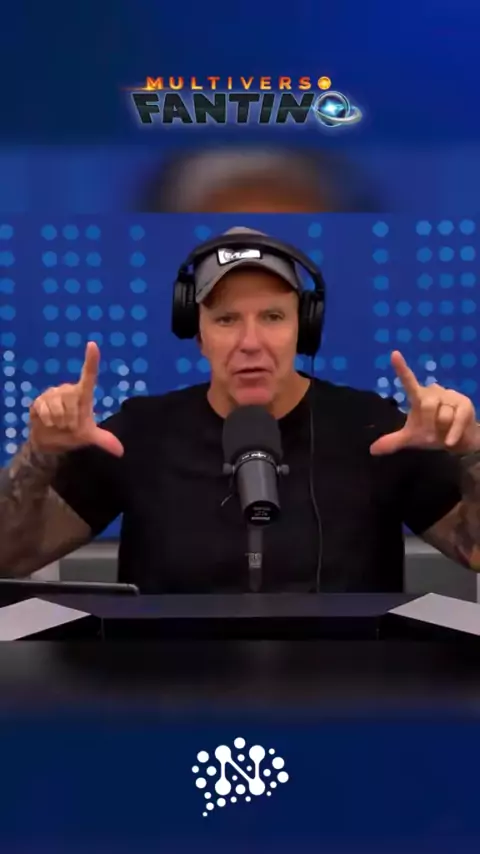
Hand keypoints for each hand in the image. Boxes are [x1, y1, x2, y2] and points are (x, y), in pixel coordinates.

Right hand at [28, 342, 123, 456]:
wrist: (50, 441)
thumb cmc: (72, 432)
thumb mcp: (88, 436)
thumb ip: (104, 440)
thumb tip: (120, 452)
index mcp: (83, 394)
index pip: (89, 375)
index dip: (91, 360)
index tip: (93, 344)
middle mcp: (68, 390)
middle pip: (72, 402)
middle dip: (71, 419)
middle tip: (69, 425)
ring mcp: (52, 393)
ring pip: (58, 407)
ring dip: (60, 421)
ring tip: (59, 424)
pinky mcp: (39, 400)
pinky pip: (45, 410)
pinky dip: (48, 421)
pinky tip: (48, 422)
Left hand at [369, 350, 477, 455]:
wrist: (458, 441)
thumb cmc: (433, 434)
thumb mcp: (412, 439)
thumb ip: (393, 442)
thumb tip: (373, 450)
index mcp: (419, 397)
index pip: (408, 381)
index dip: (401, 368)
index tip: (394, 354)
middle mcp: (434, 392)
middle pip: (427, 406)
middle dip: (428, 424)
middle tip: (431, 434)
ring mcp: (450, 396)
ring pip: (442, 416)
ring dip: (441, 430)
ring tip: (444, 432)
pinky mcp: (464, 404)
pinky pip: (456, 420)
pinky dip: (452, 434)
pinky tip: (450, 441)